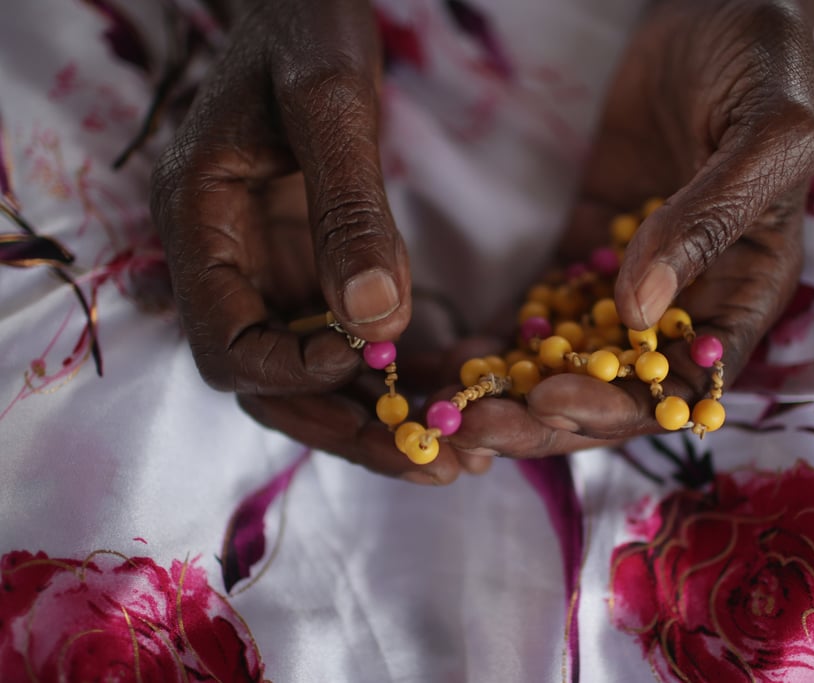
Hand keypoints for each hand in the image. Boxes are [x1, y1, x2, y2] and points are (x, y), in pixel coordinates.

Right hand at [151, 0, 467, 483]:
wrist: (305, 0)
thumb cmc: (303, 25)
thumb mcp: (328, 103)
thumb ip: (347, 207)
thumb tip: (374, 323)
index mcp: (199, 225)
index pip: (228, 345)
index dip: (295, 371)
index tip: (368, 360)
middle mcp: (230, 262)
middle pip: (276, 383)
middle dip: (352, 428)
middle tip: (436, 464)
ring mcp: (274, 268)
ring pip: (321, 372)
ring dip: (389, 413)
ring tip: (465, 447)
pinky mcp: (316, 263)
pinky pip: (355, 335)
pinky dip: (407, 364)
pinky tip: (463, 378)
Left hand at [448, 0, 813, 456]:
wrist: (717, 6)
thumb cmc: (764, 69)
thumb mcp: (762, 141)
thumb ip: (706, 223)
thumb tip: (637, 312)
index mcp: (745, 292)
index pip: (687, 385)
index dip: (624, 408)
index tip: (555, 404)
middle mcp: (689, 302)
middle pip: (618, 389)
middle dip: (550, 417)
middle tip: (478, 427)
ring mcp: (633, 278)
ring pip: (574, 361)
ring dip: (517, 392)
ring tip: (453, 410)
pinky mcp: (588, 247)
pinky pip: (544, 307)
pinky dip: (503, 340)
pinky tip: (452, 362)